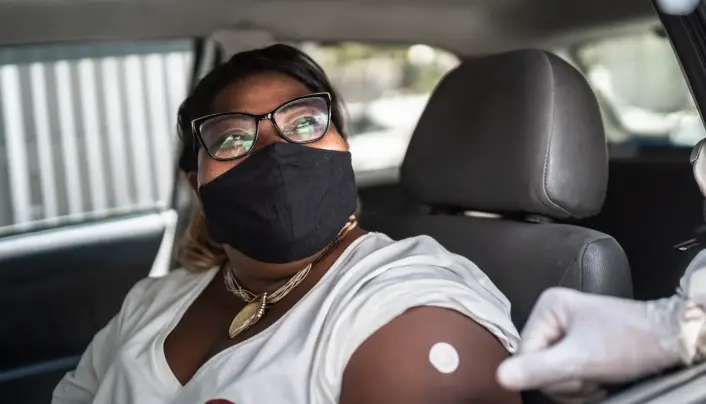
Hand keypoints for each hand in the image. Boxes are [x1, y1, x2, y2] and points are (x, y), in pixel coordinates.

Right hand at [496, 288, 683, 393]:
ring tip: (597, 378)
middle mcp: (554, 314)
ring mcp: (567, 328)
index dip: (546, 374)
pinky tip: (598, 379)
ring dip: (573, 384)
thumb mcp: (581, 359)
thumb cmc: (630, 342)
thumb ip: (539, 368)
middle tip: (590, 378)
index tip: (576, 376)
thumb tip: (500, 376)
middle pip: (536, 363)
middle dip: (563, 380)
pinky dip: (580, 382)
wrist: (672, 339)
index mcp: (548, 307)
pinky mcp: (579, 342)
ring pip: (550, 371)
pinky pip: (565, 370)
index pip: (524, 353)